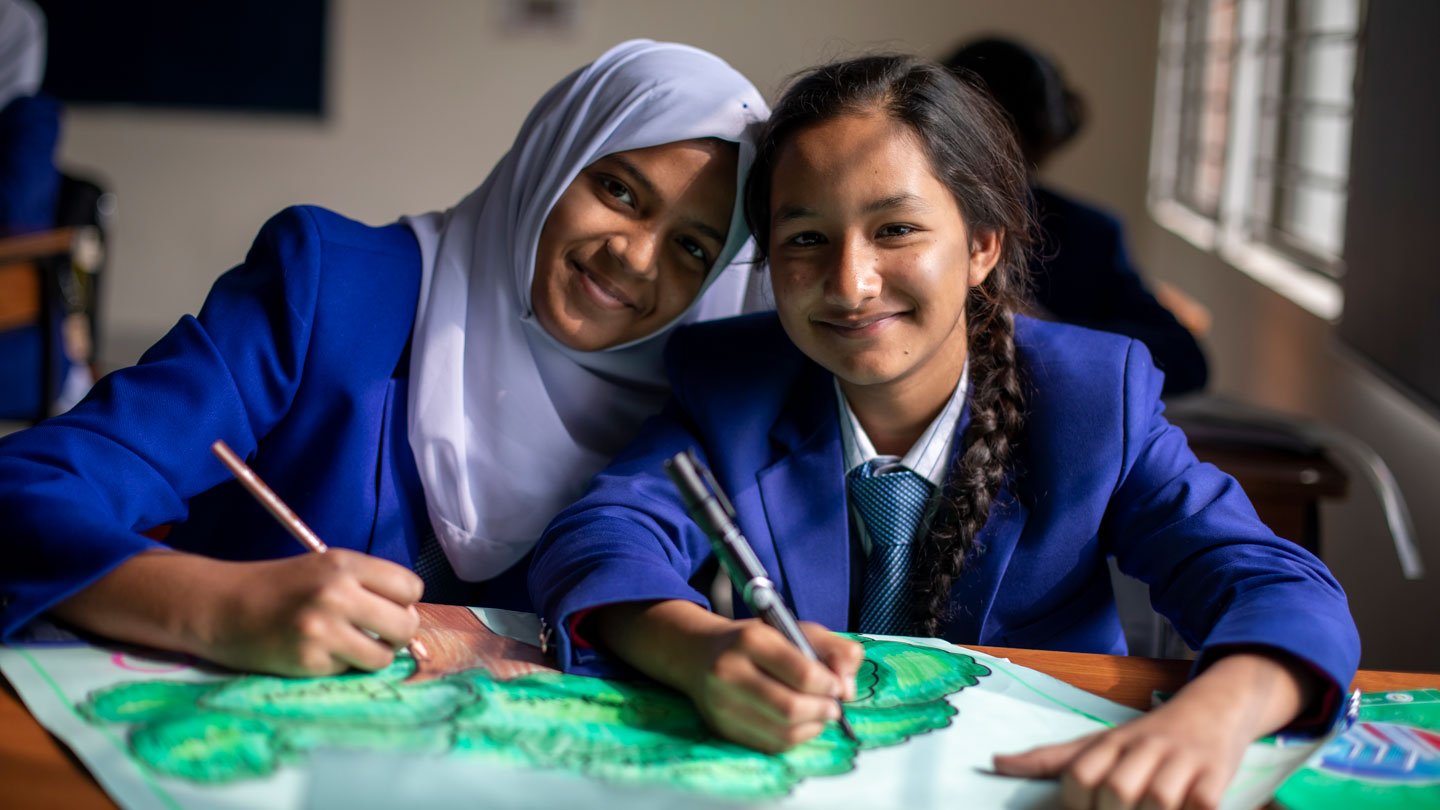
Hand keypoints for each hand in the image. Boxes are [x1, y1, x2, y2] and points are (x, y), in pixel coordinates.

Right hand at [52, 548, 423, 676]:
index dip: (403, 602)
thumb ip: (367, 585)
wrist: (221, 606)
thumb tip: (410, 618)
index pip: (411, 588)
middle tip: (375, 633)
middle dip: (395, 634)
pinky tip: (316, 652)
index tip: (387, 607)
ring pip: (383, 656)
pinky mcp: (309, 660)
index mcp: (345, 563)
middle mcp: (337, 592)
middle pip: (405, 625)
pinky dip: (339, 665)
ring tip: (347, 645)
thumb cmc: (280, 586)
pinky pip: (349, 670)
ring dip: (371, 655)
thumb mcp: (325, 568)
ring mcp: (323, 629)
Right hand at [684, 618, 862, 751]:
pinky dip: (794, 738)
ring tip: (819, 714)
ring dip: (812, 727)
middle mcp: (729, 672)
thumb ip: (833, 649)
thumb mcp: (794, 629)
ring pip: (782, 732)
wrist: (699, 654)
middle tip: (833, 706)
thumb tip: (848, 688)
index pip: (802, 673)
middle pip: (791, 708)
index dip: (829, 685)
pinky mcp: (721, 728)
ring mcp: (722, 704)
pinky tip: (799, 724)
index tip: (837, 686)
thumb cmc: (756, 641)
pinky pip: (770, 745)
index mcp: (750, 640)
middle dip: (823, 710)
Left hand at [993, 698, 1244, 809]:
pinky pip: (1200, 804)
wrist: (1214, 708)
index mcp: (1111, 742)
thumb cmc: (1147, 737)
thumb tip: (996, 764)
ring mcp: (1182, 761)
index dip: (1075, 802)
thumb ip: (1051, 759)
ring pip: (1157, 799)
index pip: (1079, 774)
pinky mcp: (1216, 775)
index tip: (1083, 808)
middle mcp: (1144, 748)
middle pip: (1116, 790)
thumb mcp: (1099, 741)